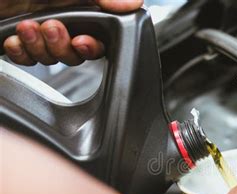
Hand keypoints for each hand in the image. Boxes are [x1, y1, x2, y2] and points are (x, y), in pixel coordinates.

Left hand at [2, 0, 142, 65]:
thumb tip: (135, 2)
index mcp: (78, 1)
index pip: (101, 33)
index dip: (94, 45)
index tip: (83, 41)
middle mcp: (61, 13)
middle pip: (77, 52)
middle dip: (62, 45)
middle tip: (50, 28)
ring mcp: (38, 25)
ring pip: (53, 58)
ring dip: (39, 48)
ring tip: (25, 28)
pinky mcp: (17, 35)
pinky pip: (27, 58)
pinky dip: (21, 53)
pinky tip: (13, 38)